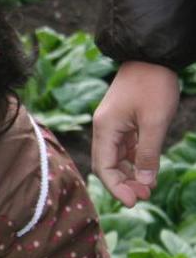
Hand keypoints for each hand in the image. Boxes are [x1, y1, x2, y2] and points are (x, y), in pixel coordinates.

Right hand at [91, 61, 179, 206]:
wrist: (152, 55)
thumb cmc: (153, 85)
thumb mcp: (155, 122)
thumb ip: (148, 154)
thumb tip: (145, 182)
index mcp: (105, 129)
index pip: (104, 167)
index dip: (117, 187)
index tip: (135, 202)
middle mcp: (104, 129)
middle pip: (107, 165)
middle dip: (124, 183)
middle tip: (145, 197)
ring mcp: (113, 125)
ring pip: (116, 158)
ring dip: (130, 173)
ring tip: (148, 187)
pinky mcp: (123, 121)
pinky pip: (125, 147)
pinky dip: (135, 160)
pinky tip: (147, 169)